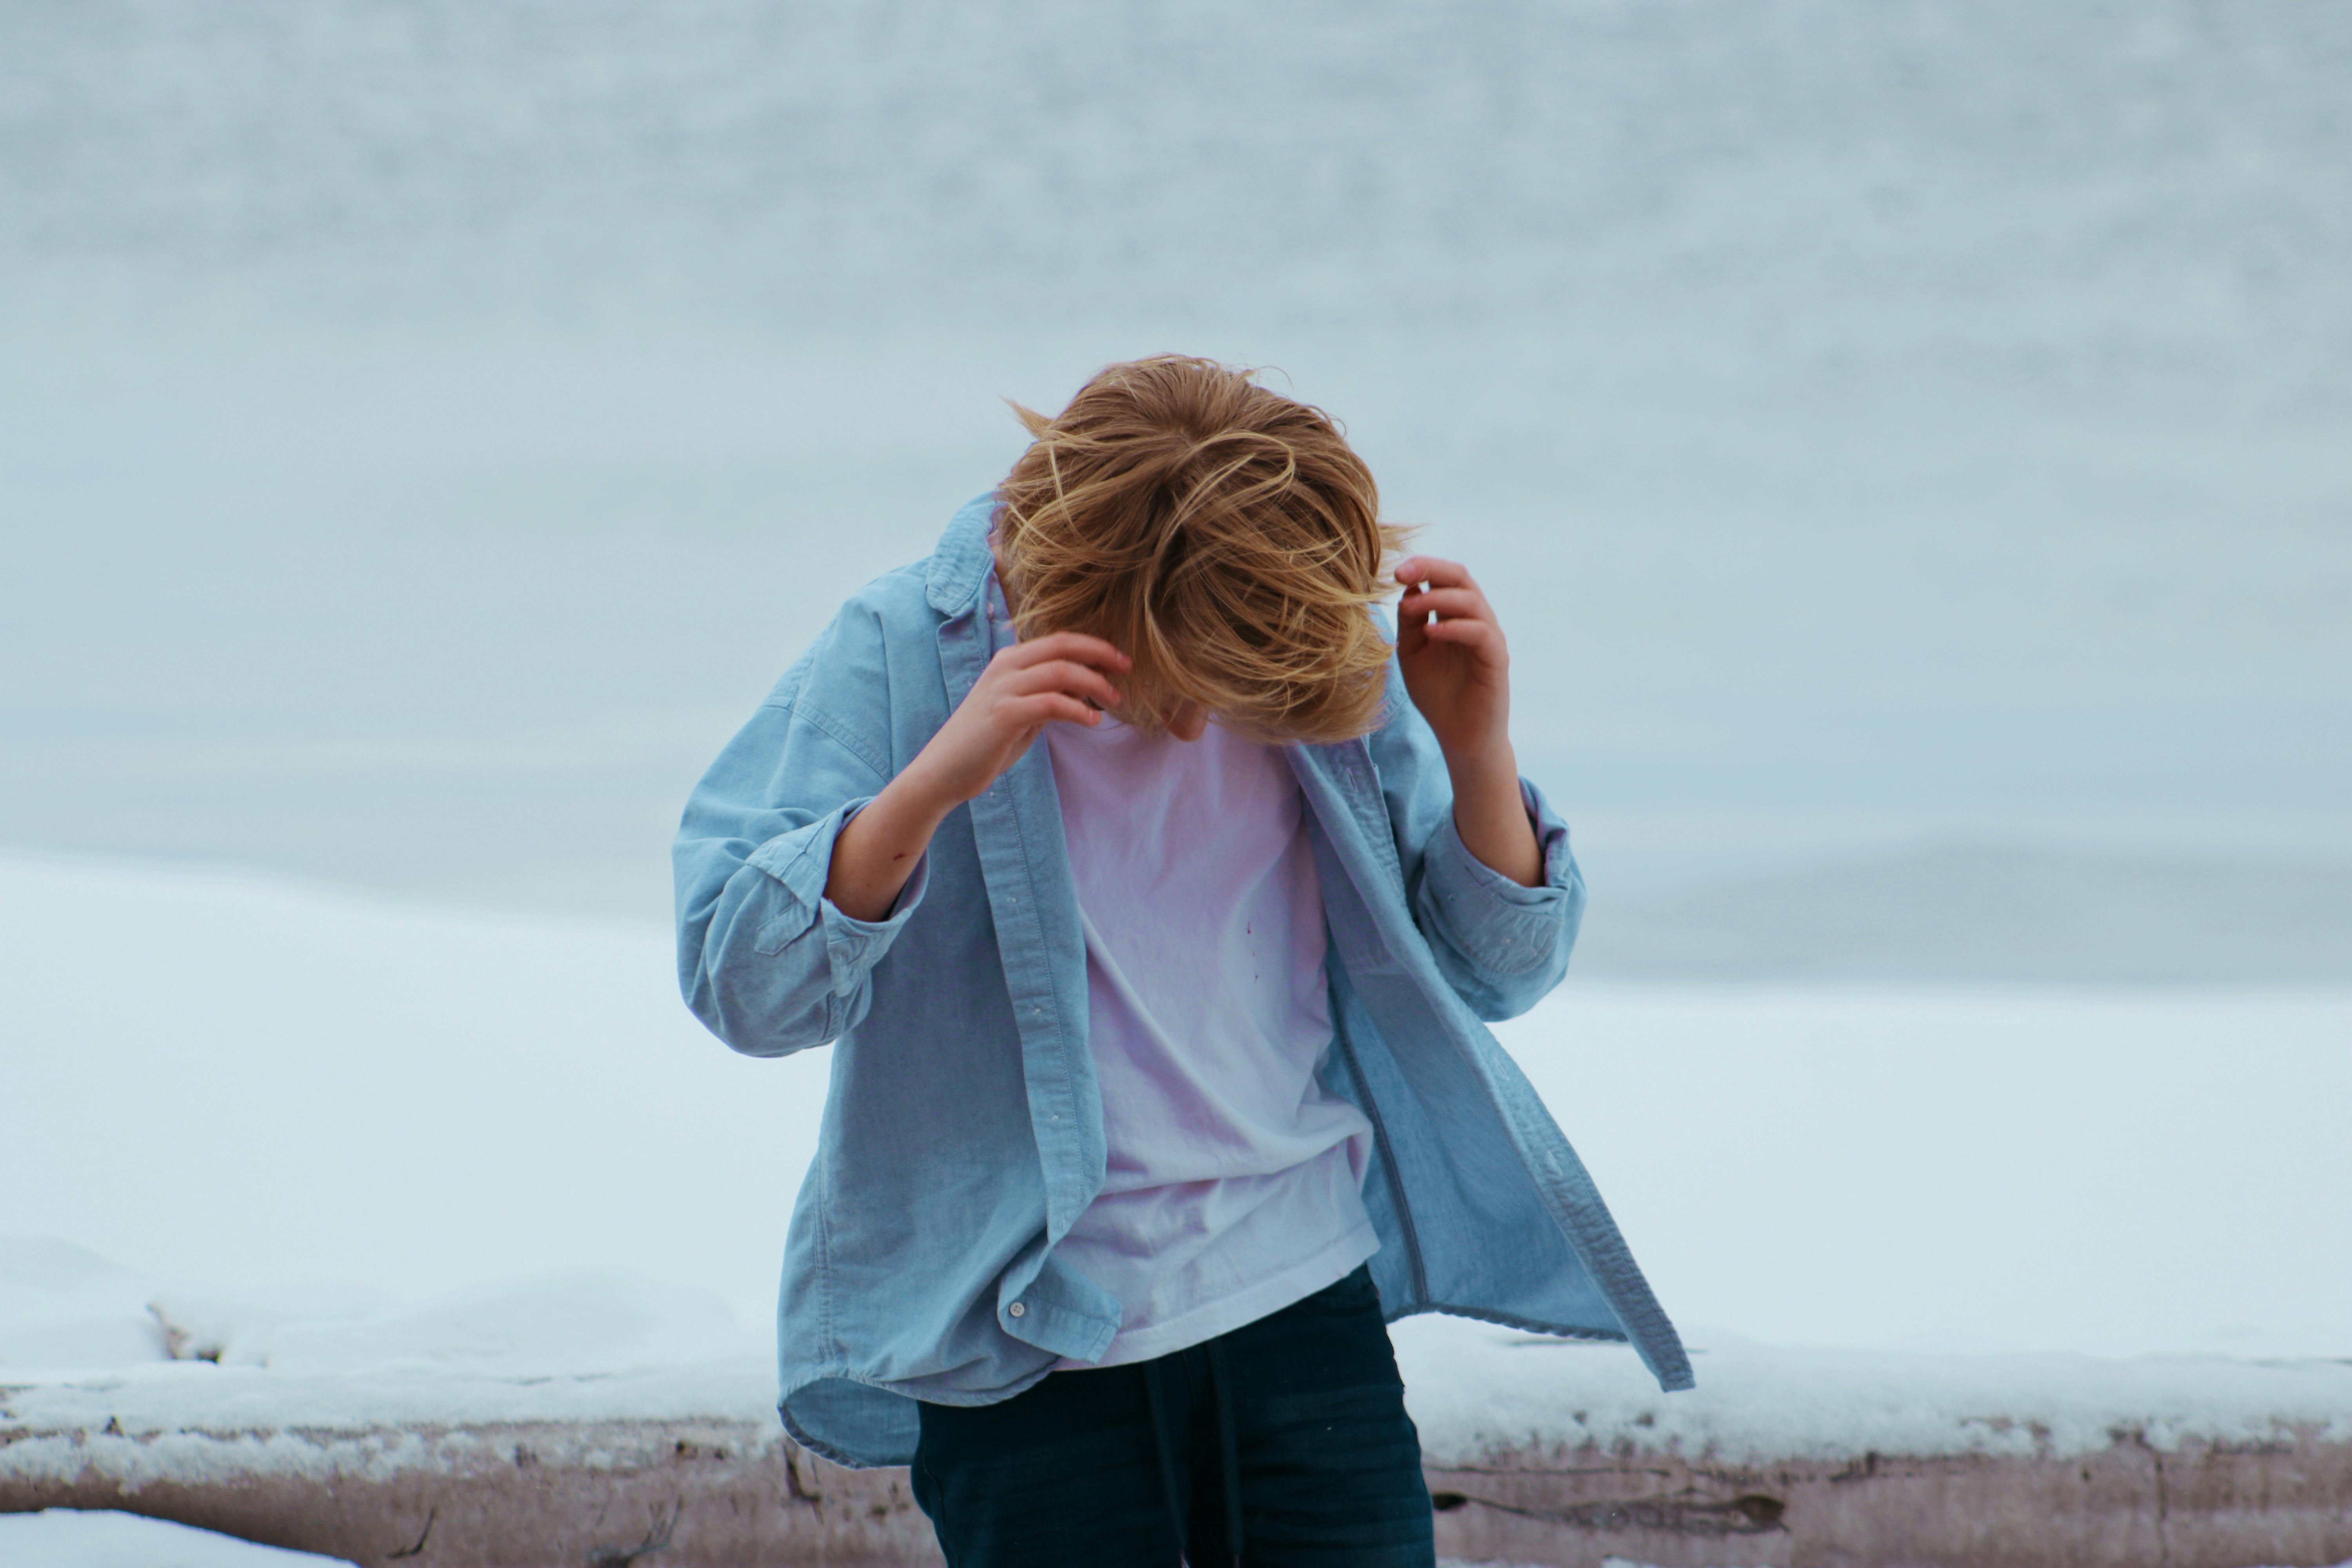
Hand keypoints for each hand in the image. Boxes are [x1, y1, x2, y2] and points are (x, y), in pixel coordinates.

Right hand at [824, 633, 1127, 919]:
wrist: (943, 773)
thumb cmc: (984, 745)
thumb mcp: (1020, 713)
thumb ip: (1045, 697)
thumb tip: (1081, 693)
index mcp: (1009, 661)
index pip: (1059, 641)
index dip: (1094, 646)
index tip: (1120, 661)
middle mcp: (1005, 667)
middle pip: (1063, 646)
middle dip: (1101, 654)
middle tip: (1127, 670)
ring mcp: (1002, 689)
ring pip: (1060, 671)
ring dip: (1095, 684)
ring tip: (1114, 701)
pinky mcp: (1003, 714)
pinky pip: (1051, 703)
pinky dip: (1078, 710)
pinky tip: (1092, 721)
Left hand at [1394, 556, 1510, 768]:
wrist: (1460, 738)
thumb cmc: (1438, 696)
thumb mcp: (1412, 654)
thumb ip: (1410, 623)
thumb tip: (1409, 588)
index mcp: (1455, 615)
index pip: (1444, 577)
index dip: (1422, 567)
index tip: (1395, 571)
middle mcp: (1476, 621)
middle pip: (1461, 578)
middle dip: (1431, 569)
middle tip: (1402, 573)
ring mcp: (1489, 639)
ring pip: (1472, 601)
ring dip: (1438, 598)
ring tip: (1411, 607)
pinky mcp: (1497, 660)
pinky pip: (1481, 633)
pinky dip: (1455, 627)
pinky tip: (1431, 632)